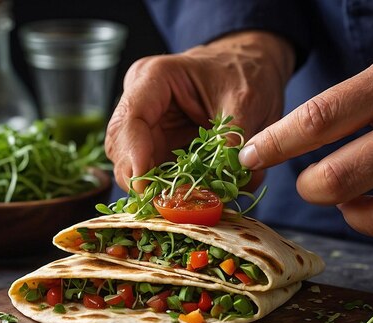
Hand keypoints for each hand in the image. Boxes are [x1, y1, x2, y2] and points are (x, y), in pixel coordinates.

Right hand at [105, 31, 294, 191]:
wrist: (251, 66)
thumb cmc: (244, 71)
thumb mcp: (246, 101)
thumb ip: (235, 139)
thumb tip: (229, 181)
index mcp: (154, 78)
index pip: (130, 120)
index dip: (134, 156)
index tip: (147, 187)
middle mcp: (141, 102)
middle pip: (121, 149)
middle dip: (141, 180)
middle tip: (167, 206)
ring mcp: (147, 126)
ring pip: (132, 167)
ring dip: (153, 189)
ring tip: (180, 206)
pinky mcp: (159, 146)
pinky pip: (153, 175)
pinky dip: (166, 191)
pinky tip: (184, 201)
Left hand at [240, 18, 372, 238]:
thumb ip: (351, 106)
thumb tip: (292, 147)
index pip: (318, 119)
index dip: (274, 145)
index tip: (250, 157)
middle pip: (337, 178)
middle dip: (307, 188)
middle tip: (308, 182)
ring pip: (366, 214)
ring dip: (340, 209)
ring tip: (347, 192)